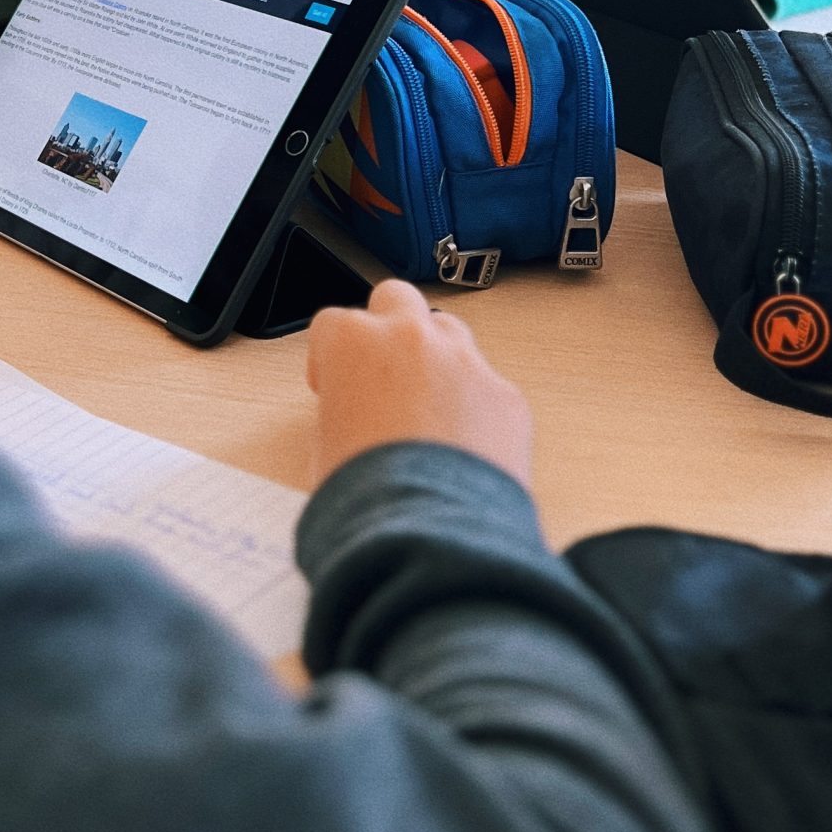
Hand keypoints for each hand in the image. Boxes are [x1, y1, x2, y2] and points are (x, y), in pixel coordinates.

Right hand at [307, 279, 532, 489]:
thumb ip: (342, 411)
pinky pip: (489, 386)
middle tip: (385, 373)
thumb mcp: (325, 447)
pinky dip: (478, 408)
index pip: (332, 324)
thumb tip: (357, 422)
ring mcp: (465, 360)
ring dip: (437, 359)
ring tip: (430, 411)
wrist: (430, 533)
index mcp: (352, 343)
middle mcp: (410, 338)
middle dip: (389, 328)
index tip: (335, 386)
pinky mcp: (506, 394)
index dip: (330, 358)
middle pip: (395, 298)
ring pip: (449, 332)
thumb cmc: (368, 495)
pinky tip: (467, 448)